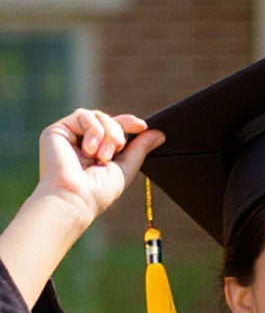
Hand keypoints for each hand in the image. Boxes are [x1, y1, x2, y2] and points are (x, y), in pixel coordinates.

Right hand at [33, 110, 158, 229]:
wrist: (75, 197)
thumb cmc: (99, 191)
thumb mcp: (126, 168)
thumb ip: (140, 149)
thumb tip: (159, 133)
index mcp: (98, 151)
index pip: (115, 128)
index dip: (129, 123)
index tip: (142, 126)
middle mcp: (83, 142)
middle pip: (108, 119)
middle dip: (118, 132)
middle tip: (116, 150)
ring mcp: (70, 135)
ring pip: (97, 116)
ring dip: (107, 133)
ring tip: (102, 156)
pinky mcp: (57, 130)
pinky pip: (83, 115)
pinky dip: (93, 130)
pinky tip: (89, 150)